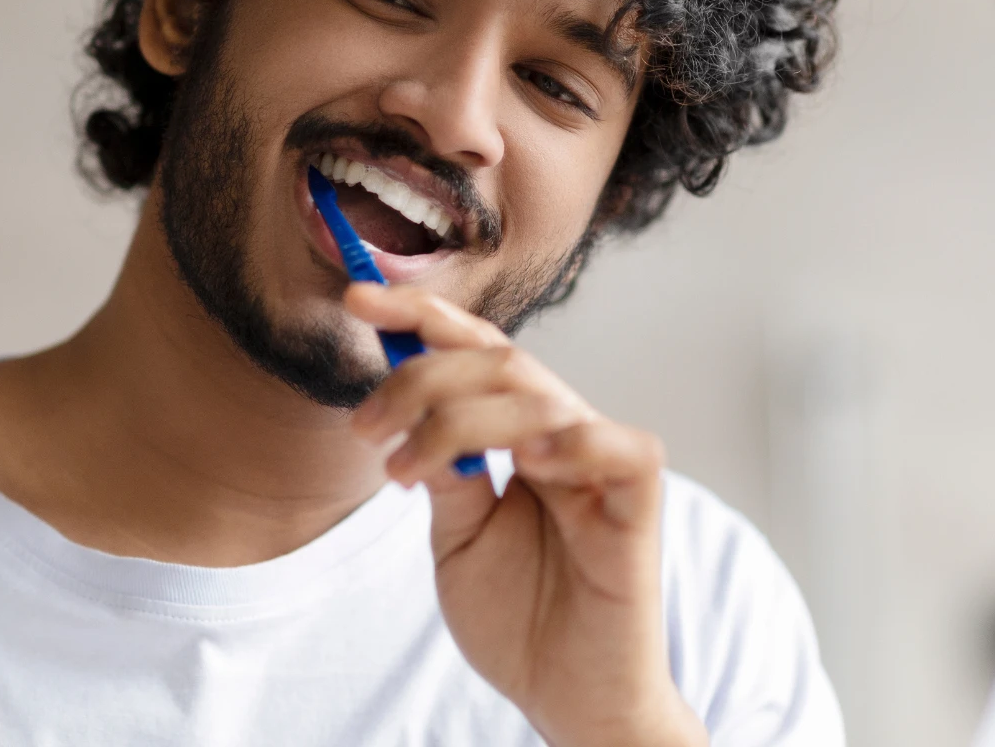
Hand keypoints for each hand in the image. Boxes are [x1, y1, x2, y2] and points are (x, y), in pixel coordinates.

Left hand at [345, 284, 706, 746]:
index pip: (477, 349)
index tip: (357, 296)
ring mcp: (600, 471)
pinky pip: (625, 449)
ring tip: (408, 472)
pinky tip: (529, 463)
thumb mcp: (458, 535)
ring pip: (538, 396)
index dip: (422, 314)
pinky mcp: (637, 513)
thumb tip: (408, 412)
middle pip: (499, 361)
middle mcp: (562, 438)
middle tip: (366, 426)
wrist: (567, 699)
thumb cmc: (522, 617)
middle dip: (418, 378)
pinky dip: (576, 442)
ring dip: (457, 419)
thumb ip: (447, 470)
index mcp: (519, 436)